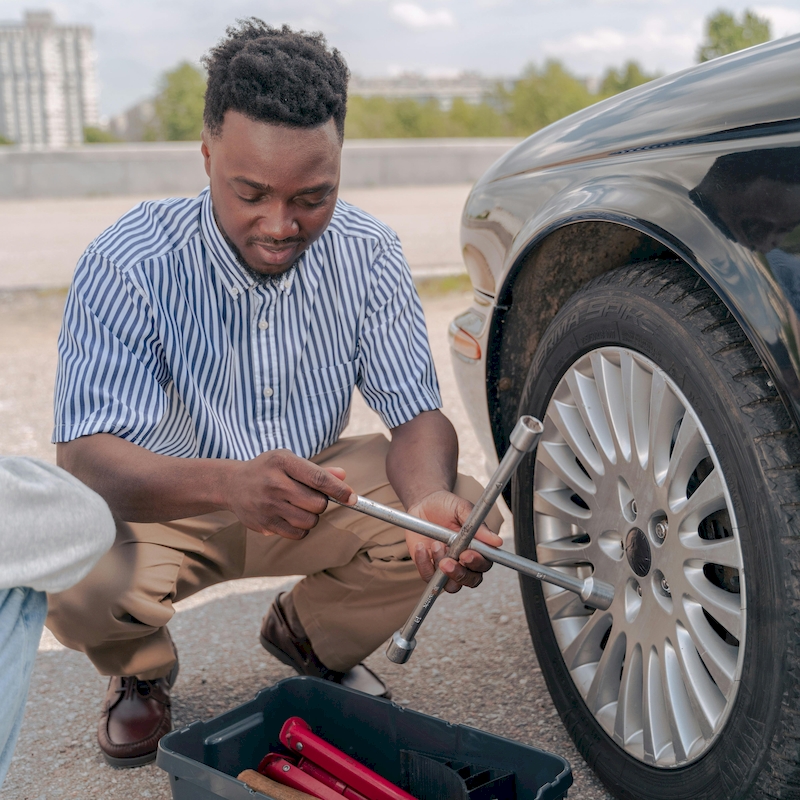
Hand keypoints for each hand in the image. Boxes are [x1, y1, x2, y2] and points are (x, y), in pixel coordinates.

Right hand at [223, 450, 353, 538]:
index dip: (339, 490)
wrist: (232, 485)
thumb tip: (343, 476)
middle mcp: (274, 483)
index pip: (318, 478)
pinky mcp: (264, 524)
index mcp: (283, 461)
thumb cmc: (268, 470)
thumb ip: (317, 470)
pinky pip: (297, 534)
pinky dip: (302, 529)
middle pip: (317, 503)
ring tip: (299, 506)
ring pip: (310, 521)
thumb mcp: (289, 461)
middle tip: (311, 497)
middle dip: (322, 503)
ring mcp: (268, 505)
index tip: (352, 498)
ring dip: (312, 516)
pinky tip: (292, 516)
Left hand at [406, 490, 501, 592]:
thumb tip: (497, 541)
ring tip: (435, 545)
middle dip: (460, 573)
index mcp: (477, 548)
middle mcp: (464, 561)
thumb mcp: (461, 508)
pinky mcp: (429, 568)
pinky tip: (421, 547)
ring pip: (451, 585)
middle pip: (471, 580)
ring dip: (442, 570)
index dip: (477, 563)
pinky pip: (429, 577)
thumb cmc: (446, 505)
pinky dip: (424, 564)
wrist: (422, 503)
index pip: (484, 564)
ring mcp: (447, 567)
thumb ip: (477, 525)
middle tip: (448, 561)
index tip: (466, 554)